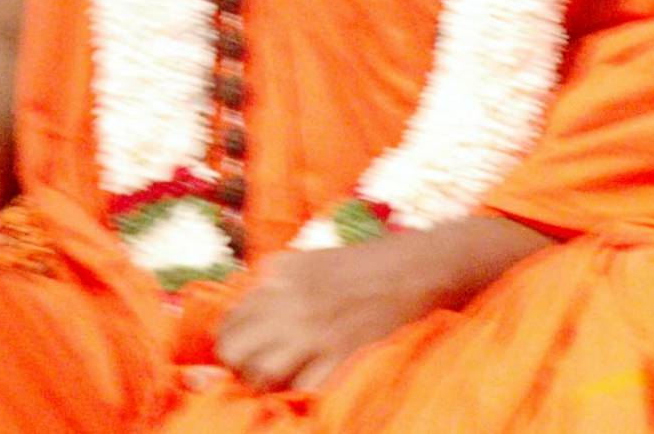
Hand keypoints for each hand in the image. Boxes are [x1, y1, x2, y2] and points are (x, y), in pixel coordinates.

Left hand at [215, 237, 452, 394]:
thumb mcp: (314, 260)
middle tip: (256, 370)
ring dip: (267, 383)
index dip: (233, 341)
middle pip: (234, 350)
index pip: (230, 320)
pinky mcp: (341, 357)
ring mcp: (315, 332)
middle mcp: (290, 301)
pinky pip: (301, 389)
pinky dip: (304, 391)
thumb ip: (278, 283)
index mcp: (281, 274)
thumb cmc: (372, 264)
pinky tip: (315, 381)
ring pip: (260, 376)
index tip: (245, 350)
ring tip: (284, 380)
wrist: (422, 268)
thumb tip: (249, 312)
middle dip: (240, 365)